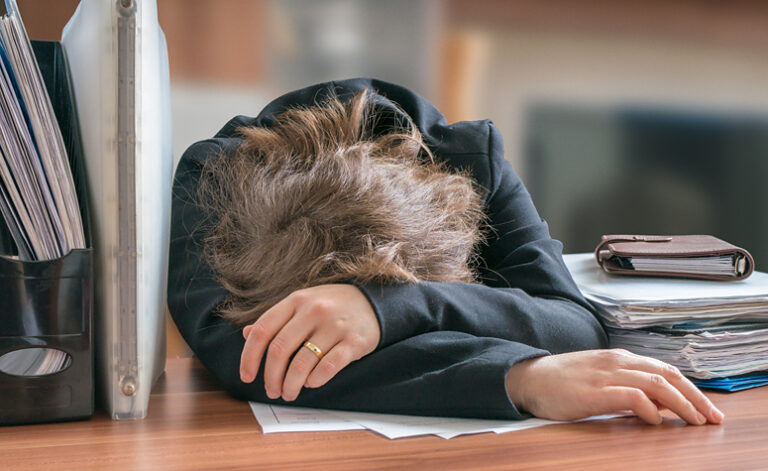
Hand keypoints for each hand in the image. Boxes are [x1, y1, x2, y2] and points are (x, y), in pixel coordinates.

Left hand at [239, 284, 380, 401]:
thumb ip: (277, 319)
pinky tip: (312, 383)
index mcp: (296, 300)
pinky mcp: (353, 342)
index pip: (263, 330)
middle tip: (272, 391)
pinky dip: (315, 380)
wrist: (373, 302)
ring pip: (302, 363)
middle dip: (271, 377)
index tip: (247, 376)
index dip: (249, 357)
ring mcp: (334, 325)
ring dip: (291, 385)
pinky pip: (328, 367)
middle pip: (280, 350)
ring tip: (289, 393)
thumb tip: (247, 335)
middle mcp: (313, 310)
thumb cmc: (332, 305)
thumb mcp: (302, 304)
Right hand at [505, 349, 724, 424]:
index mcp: (620, 358)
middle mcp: (618, 362)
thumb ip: (628, 387)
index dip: (691, 389)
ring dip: (681, 404)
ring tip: (694, 421)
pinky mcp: (595, 391)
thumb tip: (659, 405)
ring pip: (657, 384)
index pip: (666, 370)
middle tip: (712, 417)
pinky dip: (650, 408)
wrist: (529, 378)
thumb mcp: (600, 379)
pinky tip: (656, 420)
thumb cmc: (562, 382)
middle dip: (695, 397)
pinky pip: (632, 396)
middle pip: (668, 375)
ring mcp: (606, 375)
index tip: (707, 409)